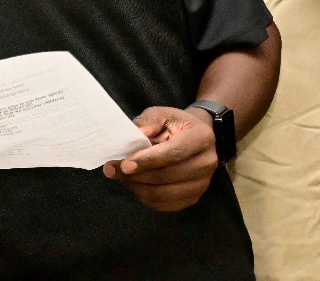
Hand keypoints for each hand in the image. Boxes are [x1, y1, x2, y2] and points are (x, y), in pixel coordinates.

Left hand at [103, 106, 217, 211]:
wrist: (196, 137)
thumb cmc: (176, 125)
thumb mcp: (162, 114)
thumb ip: (147, 123)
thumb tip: (132, 139)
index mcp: (202, 137)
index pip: (173, 153)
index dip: (148, 160)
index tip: (124, 165)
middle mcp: (207, 162)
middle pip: (167, 176)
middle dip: (136, 175)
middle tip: (112, 170)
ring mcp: (202, 183)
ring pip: (164, 194)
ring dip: (138, 187)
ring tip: (122, 177)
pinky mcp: (194, 198)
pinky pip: (165, 205)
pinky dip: (145, 198)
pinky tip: (135, 185)